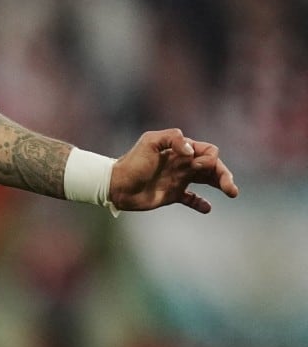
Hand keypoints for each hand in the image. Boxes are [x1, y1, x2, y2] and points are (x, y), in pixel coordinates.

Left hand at [109, 129, 238, 212]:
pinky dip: (201, 203)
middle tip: (229, 188)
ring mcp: (178, 180)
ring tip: (231, 193)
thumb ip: (172, 137)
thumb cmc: (131, 163)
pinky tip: (207, 208)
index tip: (197, 165)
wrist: (115, 186)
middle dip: (224, 175)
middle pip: (212, 167)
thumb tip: (191, 151)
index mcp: (180, 150)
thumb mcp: (150, 142)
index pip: (208, 151)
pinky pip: (192, 199)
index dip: (210, 158)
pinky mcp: (172, 195)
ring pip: (207, 181)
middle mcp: (182, 164)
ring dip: (221, 185)